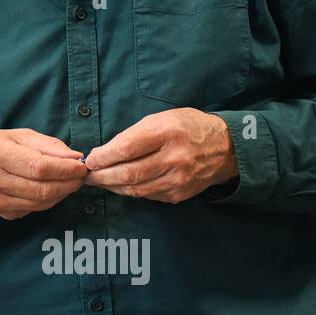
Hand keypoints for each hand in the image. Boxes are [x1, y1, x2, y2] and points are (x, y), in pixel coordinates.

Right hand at [0, 129, 87, 219]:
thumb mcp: (19, 135)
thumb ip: (49, 145)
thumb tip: (75, 158)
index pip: (39, 167)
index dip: (65, 169)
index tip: (81, 166)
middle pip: (43, 189)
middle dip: (68, 183)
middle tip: (80, 176)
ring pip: (41, 203)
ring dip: (62, 193)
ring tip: (69, 181)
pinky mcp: (2, 213)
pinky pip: (34, 209)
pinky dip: (49, 200)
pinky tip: (50, 189)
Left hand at [84, 108, 236, 202]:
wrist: (226, 147)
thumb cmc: (187, 127)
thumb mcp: (162, 119)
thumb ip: (133, 135)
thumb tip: (103, 153)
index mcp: (168, 133)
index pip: (127, 148)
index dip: (104, 157)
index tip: (90, 160)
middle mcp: (175, 158)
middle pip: (129, 173)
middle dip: (102, 176)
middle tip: (88, 176)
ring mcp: (179, 179)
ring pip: (136, 189)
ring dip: (113, 187)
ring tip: (100, 181)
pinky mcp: (180, 194)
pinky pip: (147, 195)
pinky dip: (131, 191)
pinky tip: (121, 185)